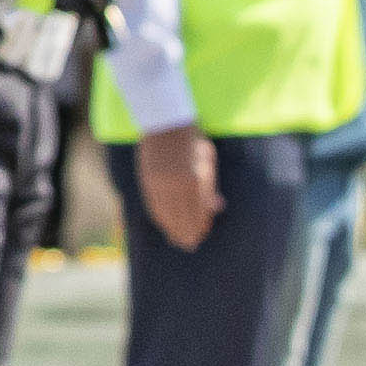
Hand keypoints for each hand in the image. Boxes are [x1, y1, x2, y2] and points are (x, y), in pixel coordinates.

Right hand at [134, 124, 220, 250]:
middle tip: (189, 245)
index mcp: (194, 179)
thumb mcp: (208, 160)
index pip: (197, 212)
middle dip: (186, 233)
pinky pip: (153, 206)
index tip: (202, 234)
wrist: (164, 120)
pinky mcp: (147, 180)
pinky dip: (160, 217)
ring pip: (165, 214)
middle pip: (181, 217)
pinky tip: (164, 223)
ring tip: (177, 239)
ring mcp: (158, 183)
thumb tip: (218, 208)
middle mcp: (175, 184)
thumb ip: (211, 186)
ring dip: (172, 228)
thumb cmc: (192, 138)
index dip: (200, 225)